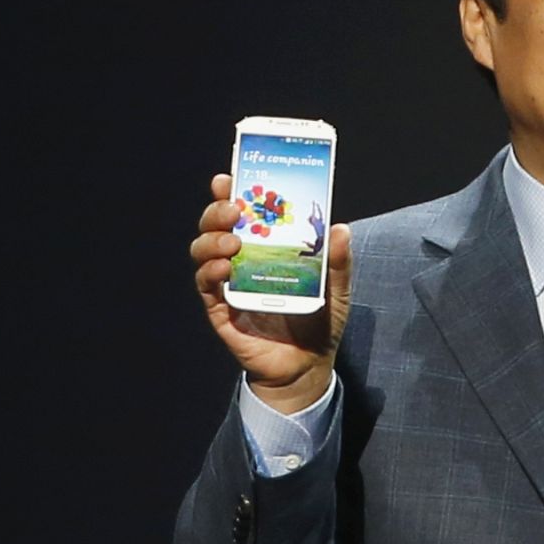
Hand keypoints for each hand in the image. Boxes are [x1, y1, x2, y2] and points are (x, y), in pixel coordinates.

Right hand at [189, 173, 352, 412]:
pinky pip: (206, 286)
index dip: (232, 193)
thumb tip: (340, 228)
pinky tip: (222, 268)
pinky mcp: (221, 310)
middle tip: (233, 209)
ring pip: (203, 251)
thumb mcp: (336, 290)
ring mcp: (229, 284)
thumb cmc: (319, 324)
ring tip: (232, 242)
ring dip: (212, 240)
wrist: (307, 366)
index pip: (245, 214)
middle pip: (216, 226)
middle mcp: (243, 261)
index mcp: (267, 249)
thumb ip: (338, 262)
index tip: (229, 177)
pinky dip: (209, 272)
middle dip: (217, 211)